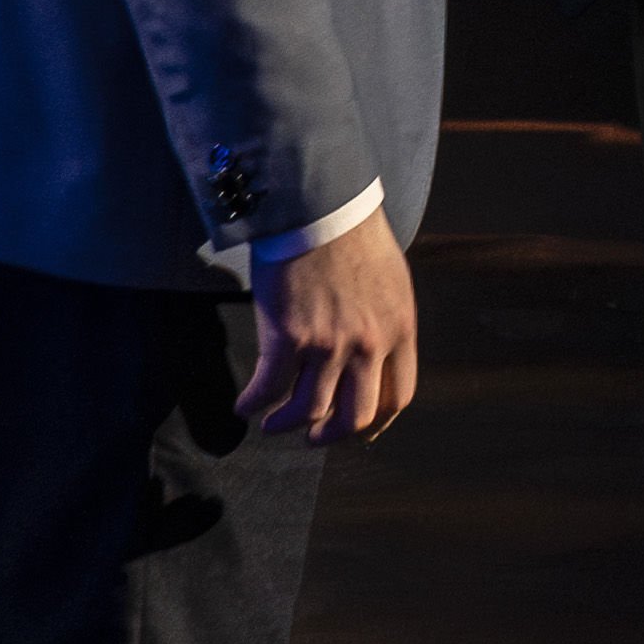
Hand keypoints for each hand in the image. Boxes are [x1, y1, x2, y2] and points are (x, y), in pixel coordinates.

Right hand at [237, 221, 421, 444]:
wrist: (320, 206)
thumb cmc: (353, 235)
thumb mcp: (391, 282)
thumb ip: (386, 321)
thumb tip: (376, 353)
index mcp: (399, 330)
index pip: (397, 397)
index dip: (376, 422)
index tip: (359, 430)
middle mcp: (369, 344)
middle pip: (355, 416)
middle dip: (331, 435)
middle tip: (314, 437)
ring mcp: (329, 344)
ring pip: (309, 410)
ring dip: (287, 424)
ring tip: (274, 424)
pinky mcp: (289, 337)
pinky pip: (268, 388)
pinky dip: (253, 403)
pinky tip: (244, 406)